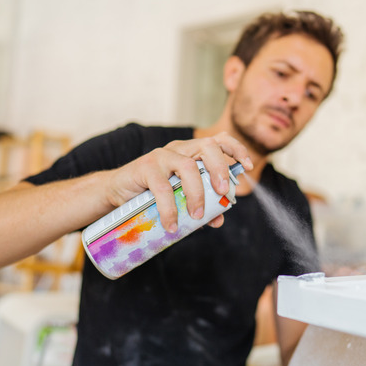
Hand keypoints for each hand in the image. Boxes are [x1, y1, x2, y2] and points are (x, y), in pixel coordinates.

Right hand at [105, 132, 252, 231]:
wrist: (117, 193)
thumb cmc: (153, 193)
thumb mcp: (181, 199)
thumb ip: (201, 207)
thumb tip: (219, 220)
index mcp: (192, 152)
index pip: (219, 140)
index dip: (236, 150)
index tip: (248, 168)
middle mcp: (179, 149)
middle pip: (207, 146)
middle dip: (220, 169)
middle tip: (223, 193)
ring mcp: (161, 156)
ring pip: (188, 167)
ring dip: (197, 194)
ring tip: (197, 216)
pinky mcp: (145, 168)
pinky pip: (163, 188)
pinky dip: (170, 209)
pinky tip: (172, 225)